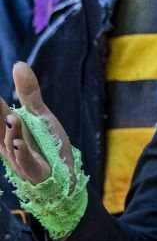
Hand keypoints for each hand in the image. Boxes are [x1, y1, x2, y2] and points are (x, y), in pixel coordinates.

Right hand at [0, 63, 73, 187]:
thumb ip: (29, 93)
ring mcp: (21, 159)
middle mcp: (9, 145)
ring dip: (11, 132)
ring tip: (12, 118)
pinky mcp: (35, 171)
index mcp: (8, 130)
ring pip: (12, 146)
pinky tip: (20, 144)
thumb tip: (18, 64)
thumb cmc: (47, 144)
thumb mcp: (41, 115)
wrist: (63, 176)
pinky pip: (26, 163)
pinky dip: (22, 154)